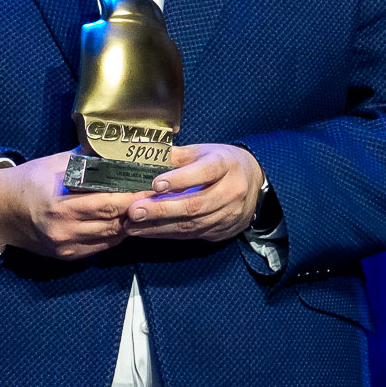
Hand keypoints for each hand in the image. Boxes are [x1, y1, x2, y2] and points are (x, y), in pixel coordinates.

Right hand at [0, 154, 143, 262]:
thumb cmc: (27, 182)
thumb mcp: (54, 164)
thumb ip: (86, 160)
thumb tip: (117, 151)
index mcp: (59, 204)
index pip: (108, 202)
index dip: (134, 195)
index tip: (152, 185)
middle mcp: (62, 229)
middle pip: (114, 222)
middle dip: (138, 208)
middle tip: (156, 195)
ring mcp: (65, 245)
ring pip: (111, 237)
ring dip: (129, 222)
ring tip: (144, 206)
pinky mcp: (66, 255)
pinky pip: (100, 246)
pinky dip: (115, 234)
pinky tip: (123, 220)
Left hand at [132, 143, 267, 244]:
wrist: (253, 184)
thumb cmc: (223, 163)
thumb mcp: (204, 151)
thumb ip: (177, 155)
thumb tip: (145, 154)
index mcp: (227, 165)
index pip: (205, 172)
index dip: (180, 179)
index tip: (155, 184)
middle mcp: (231, 191)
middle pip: (195, 204)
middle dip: (162, 210)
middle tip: (134, 211)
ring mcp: (228, 214)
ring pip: (191, 224)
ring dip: (158, 227)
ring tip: (132, 225)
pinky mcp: (221, 231)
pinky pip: (191, 235)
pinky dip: (166, 233)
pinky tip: (146, 231)